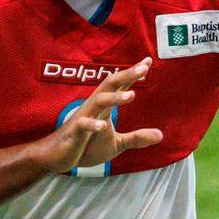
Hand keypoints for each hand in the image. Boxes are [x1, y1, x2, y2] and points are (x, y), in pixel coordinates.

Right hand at [35, 57, 162, 173]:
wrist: (57, 157)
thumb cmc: (85, 146)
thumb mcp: (116, 144)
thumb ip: (137, 138)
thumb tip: (161, 135)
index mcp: (105, 107)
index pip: (120, 85)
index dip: (133, 74)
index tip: (148, 61)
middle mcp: (94, 107)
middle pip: (110, 85)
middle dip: (126, 75)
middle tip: (143, 68)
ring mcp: (83, 117)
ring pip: (98, 101)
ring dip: (114, 97)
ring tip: (131, 95)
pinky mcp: (74, 132)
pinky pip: (83, 124)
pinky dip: (92, 124)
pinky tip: (103, 126)